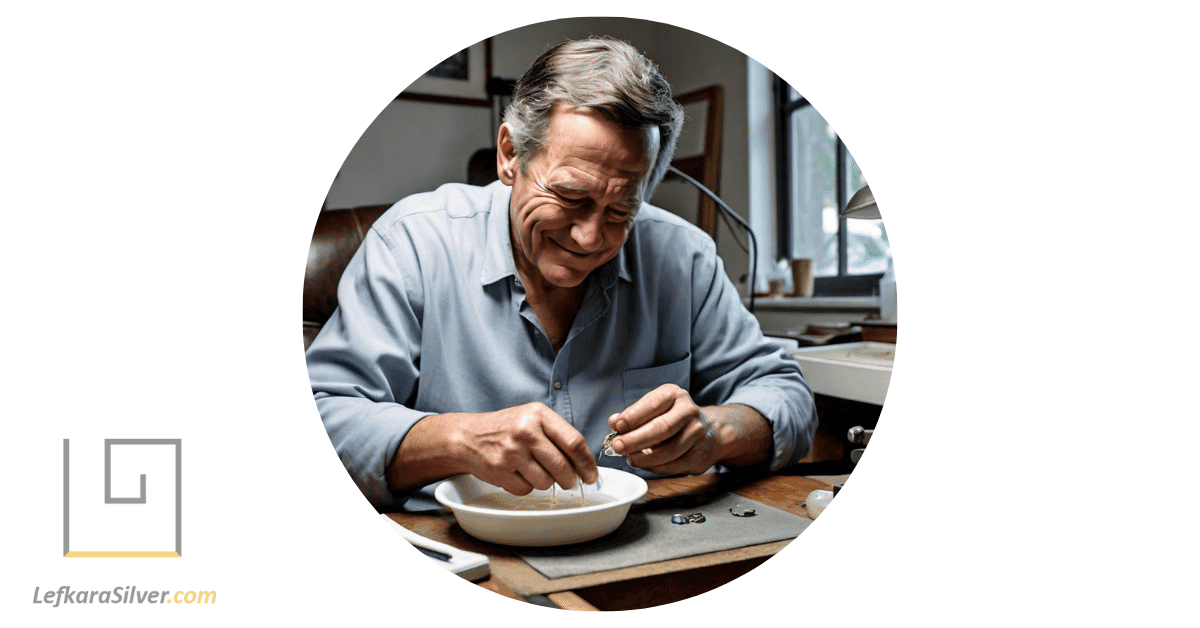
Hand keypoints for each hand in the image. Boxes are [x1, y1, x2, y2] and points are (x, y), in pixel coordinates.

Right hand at [455, 402, 597, 494]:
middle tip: (569, 481)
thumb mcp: (533, 419)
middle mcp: (525, 431)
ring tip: (534, 470)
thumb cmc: (507, 428)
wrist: (469, 436)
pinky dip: (526, 486)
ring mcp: (510, 452)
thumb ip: (558, 435)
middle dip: (570, 479)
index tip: (592, 475)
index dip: (587, 463)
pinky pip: (526, 489)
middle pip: (562, 466)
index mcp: (538, 415)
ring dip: (545, 482)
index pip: (573, 442)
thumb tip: (584, 464)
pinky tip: (518, 474)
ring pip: (545, 481)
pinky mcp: (499, 470)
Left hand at [606, 384, 721, 474]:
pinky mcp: (699, 455)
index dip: (632, 417)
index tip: (617, 426)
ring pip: (667, 451)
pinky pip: (673, 466)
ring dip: (644, 458)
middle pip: (660, 428)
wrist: (710, 431)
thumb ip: (633, 415)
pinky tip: (645, 464)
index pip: (652, 404)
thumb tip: (614, 423)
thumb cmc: (674, 418)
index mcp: (675, 395)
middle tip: (617, 446)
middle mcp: (689, 412)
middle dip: (635, 440)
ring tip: (630, 458)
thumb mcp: (654, 408)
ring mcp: (697, 434)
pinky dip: (655, 467)